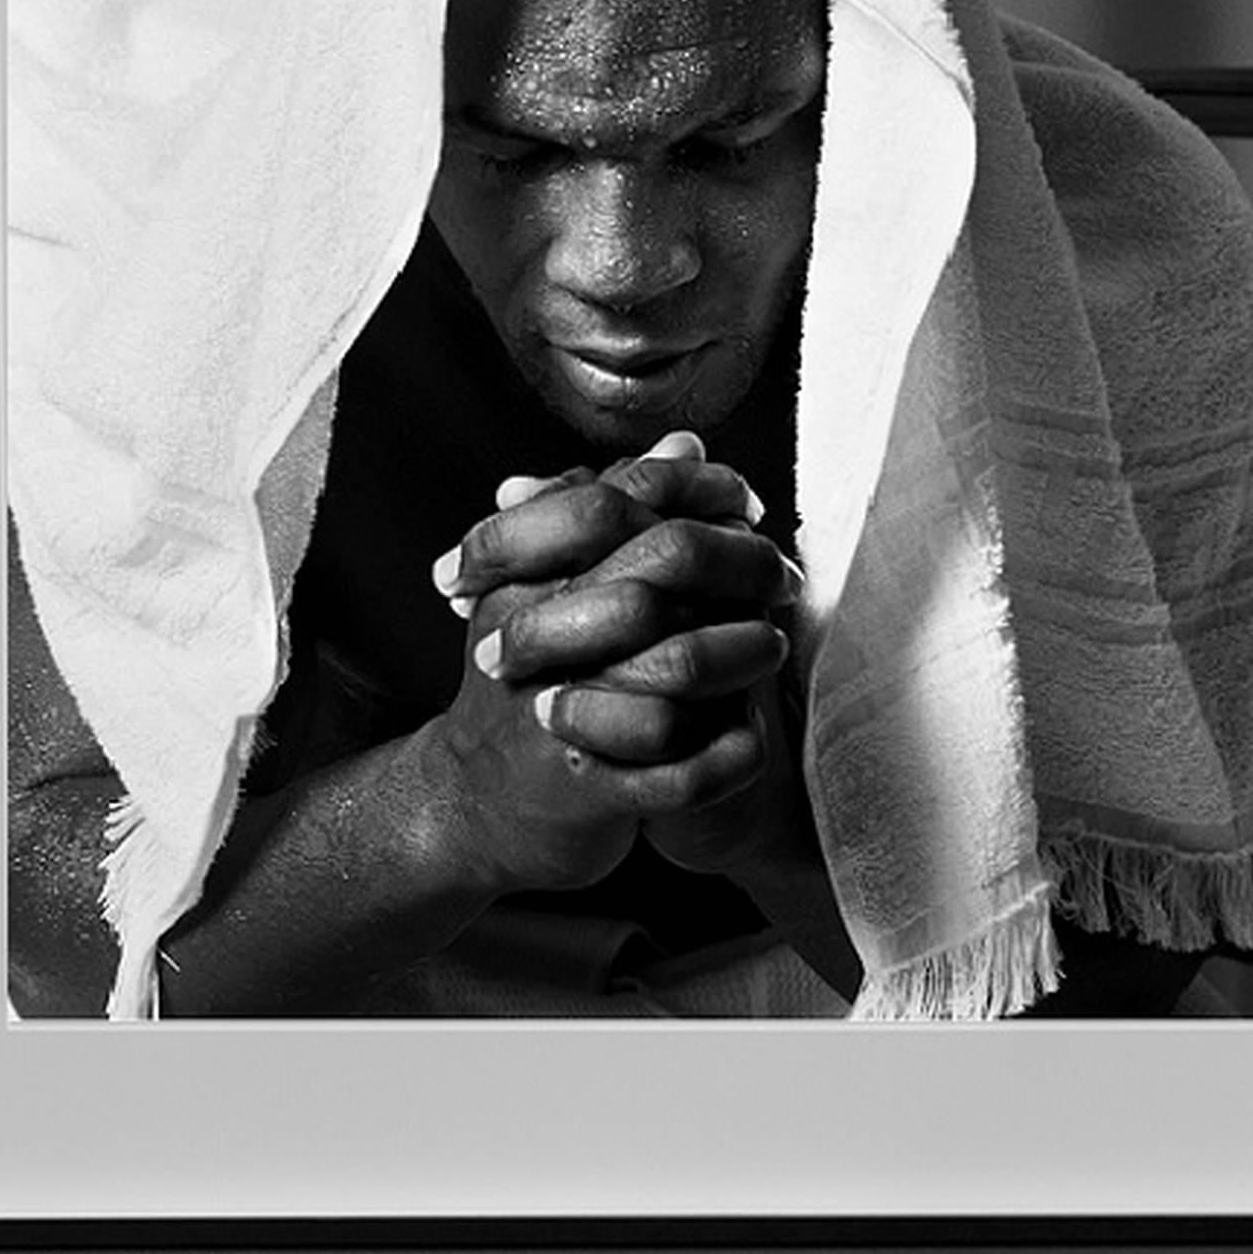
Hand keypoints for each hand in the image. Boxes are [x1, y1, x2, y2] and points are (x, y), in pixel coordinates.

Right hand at [431, 433, 806, 884]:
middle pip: (659, 568)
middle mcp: (534, 636)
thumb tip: (685, 444)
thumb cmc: (528, 687)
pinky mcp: (584, 790)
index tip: (749, 509)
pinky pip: (679, 772)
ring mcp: (557, 714)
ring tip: (770, 647)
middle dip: (740, 566)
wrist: (470, 810)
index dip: (697, 494)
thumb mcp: (551, 591)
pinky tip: (752, 735)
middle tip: (782, 578)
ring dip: (743, 653)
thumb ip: (613, 518)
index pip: (615, 502)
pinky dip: (729, 755)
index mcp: (523, 579)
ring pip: (679, 667)